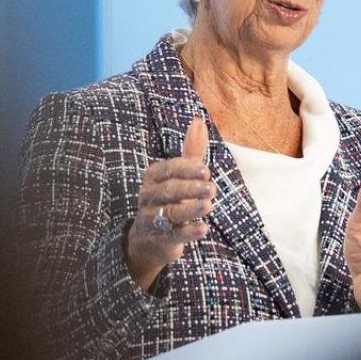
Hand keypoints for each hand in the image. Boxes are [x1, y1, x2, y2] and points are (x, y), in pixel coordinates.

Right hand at [125, 115, 213, 291]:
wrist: (150, 238)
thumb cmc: (170, 198)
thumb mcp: (179, 174)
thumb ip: (191, 151)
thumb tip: (200, 120)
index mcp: (154, 177)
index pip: (169, 169)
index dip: (186, 170)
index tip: (206, 171)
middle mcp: (149, 196)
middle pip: (169, 190)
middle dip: (190, 188)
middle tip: (211, 188)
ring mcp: (152, 218)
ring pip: (170, 212)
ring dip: (190, 209)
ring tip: (208, 205)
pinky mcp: (159, 239)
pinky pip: (173, 235)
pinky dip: (188, 232)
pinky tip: (203, 229)